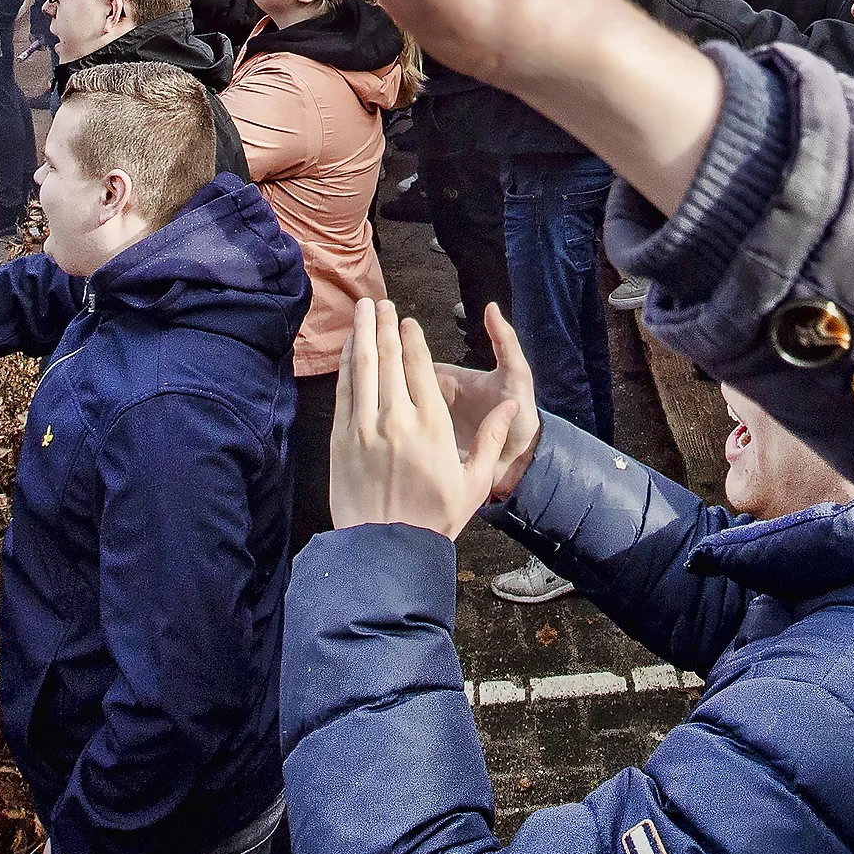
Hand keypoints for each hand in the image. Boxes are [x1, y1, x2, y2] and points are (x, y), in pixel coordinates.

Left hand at [330, 297, 528, 536]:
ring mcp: (365, 428)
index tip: (408, 321)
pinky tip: (349, 348)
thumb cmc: (433, 519)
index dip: (412, 338)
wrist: (384, 551)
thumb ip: (490, 439)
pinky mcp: (341, 440)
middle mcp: (397, 420)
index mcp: (432, 426)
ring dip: (363, 333)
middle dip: (385, 325)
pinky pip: (344, 390)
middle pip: (389, 357)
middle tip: (382, 303)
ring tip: (363, 311)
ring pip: (363, 366)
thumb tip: (512, 409)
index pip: (419, 366)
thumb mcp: (474, 482)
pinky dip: (346, 363)